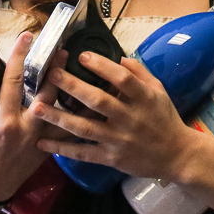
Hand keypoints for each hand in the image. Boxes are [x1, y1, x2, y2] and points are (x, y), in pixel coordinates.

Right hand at [0, 31, 70, 202]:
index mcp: (2, 121)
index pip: (12, 80)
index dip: (19, 55)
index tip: (27, 36)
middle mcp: (24, 129)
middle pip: (46, 92)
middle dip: (56, 69)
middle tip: (63, 49)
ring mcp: (39, 141)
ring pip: (61, 111)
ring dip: (68, 91)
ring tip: (76, 71)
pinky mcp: (47, 150)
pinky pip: (65, 130)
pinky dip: (74, 116)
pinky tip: (83, 102)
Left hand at [31, 52, 201, 181]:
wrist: (177, 156)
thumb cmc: (165, 118)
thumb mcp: (159, 91)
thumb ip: (140, 72)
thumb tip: (119, 56)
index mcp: (143, 99)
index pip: (122, 79)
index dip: (103, 66)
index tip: (82, 55)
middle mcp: (129, 119)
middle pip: (98, 101)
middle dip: (72, 87)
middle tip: (50, 74)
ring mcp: (119, 140)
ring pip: (84, 128)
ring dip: (58, 117)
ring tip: (36, 107)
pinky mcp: (111, 159)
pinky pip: (83, 153)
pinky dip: (63, 149)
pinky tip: (43, 141)